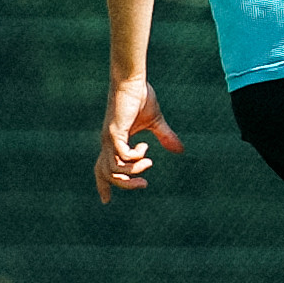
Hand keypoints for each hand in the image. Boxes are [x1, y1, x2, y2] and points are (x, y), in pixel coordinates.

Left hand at [95, 79, 184, 204]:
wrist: (132, 82)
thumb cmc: (140, 98)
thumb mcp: (156, 122)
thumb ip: (165, 137)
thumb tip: (180, 150)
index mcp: (114, 142)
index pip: (103, 168)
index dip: (104, 185)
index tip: (106, 201)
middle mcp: (108, 143)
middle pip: (106, 174)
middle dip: (123, 185)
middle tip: (144, 183)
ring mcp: (109, 139)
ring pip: (113, 169)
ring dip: (133, 170)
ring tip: (148, 161)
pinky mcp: (114, 132)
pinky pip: (121, 155)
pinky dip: (135, 157)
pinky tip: (145, 147)